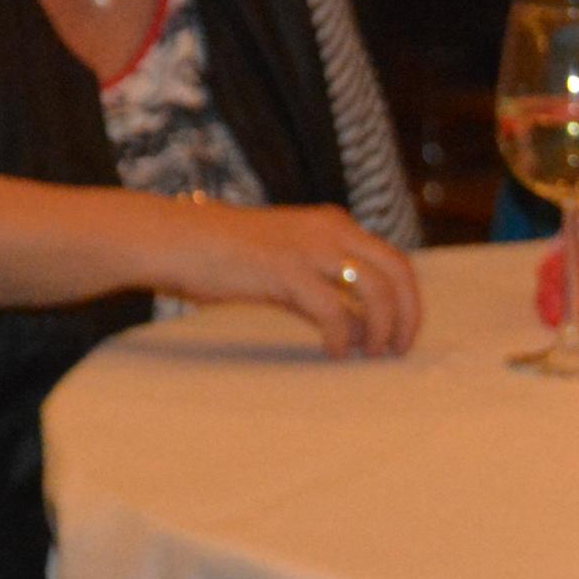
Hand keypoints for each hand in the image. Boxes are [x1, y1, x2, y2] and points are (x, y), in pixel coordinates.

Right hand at [152, 201, 420, 355]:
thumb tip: (363, 331)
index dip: (408, 301)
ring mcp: (309, 247)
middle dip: (408, 315)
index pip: (394, 262)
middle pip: (397, 272)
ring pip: (376, 290)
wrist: (171, 239)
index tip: (402, 335)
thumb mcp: (286, 270)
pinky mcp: (285, 269)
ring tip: (371, 353)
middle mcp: (330, 230)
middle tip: (398, 351)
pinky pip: (334, 310)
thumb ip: (325, 293)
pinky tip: (334, 352)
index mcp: (333, 225)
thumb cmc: (222, 257)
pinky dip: (343, 336)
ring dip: (382, 328)